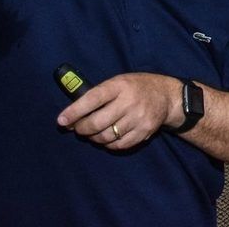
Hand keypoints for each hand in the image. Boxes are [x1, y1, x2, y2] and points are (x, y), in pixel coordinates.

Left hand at [56, 71, 181, 151]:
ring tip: (93, 133)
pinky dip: (108, 144)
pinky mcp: (144, 132)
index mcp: (120, 85)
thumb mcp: (118, 82)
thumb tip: (72, 115)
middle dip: (82, 128)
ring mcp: (138, 118)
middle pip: (97, 123)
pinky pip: (119, 145)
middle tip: (78, 128)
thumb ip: (99, 95)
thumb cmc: (136, 87)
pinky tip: (107, 138)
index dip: (75, 111)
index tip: (61, 121)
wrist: (166, 96)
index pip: (92, 99)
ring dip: (94, 138)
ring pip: (106, 136)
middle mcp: (129, 102)